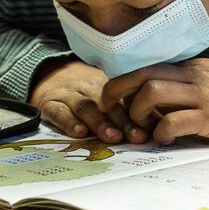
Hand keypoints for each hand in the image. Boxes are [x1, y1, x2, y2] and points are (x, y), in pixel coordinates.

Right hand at [29, 58, 148, 143]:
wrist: (48, 73)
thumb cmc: (84, 92)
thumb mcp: (105, 95)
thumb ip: (129, 111)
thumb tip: (160, 128)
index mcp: (109, 89)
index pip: (127, 102)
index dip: (140, 117)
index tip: (151, 131)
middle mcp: (90, 90)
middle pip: (110, 105)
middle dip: (125, 122)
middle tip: (137, 136)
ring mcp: (69, 95)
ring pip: (86, 107)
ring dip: (100, 123)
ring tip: (113, 136)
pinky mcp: (49, 102)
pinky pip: (58, 111)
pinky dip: (68, 122)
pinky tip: (79, 132)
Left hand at [99, 58, 208, 144]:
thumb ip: (188, 92)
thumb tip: (158, 110)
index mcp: (193, 67)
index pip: (146, 66)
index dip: (123, 83)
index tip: (116, 102)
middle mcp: (194, 75)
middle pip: (141, 74)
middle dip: (118, 94)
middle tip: (114, 116)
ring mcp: (203, 93)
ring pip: (151, 92)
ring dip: (138, 113)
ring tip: (144, 130)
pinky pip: (174, 120)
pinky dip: (161, 133)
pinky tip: (165, 140)